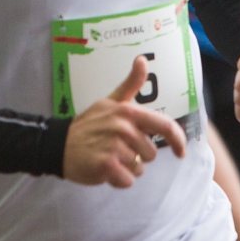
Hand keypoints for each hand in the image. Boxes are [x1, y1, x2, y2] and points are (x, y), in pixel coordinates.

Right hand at [63, 56, 186, 187]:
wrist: (59, 144)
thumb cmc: (89, 124)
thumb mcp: (111, 101)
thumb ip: (130, 84)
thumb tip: (142, 59)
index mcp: (129, 112)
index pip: (164, 126)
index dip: (178, 140)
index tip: (180, 152)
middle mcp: (124, 128)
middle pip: (151, 154)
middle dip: (138, 156)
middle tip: (117, 148)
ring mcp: (115, 147)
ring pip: (139, 169)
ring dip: (127, 169)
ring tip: (109, 158)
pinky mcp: (106, 166)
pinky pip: (127, 181)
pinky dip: (118, 180)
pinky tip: (105, 170)